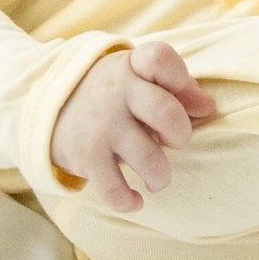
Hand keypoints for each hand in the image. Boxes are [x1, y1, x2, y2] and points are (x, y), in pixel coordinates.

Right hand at [49, 39, 216, 212]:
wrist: (49, 107)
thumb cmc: (113, 94)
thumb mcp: (140, 78)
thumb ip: (177, 87)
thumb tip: (209, 107)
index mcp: (133, 66)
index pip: (160, 58)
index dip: (181, 78)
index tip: (183, 96)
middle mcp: (117, 92)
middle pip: (165, 112)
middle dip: (180, 134)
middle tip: (174, 141)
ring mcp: (101, 125)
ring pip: (146, 157)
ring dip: (160, 175)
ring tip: (158, 178)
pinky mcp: (86, 157)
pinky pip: (114, 189)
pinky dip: (129, 201)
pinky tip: (135, 199)